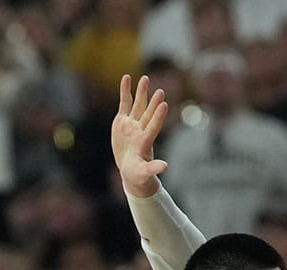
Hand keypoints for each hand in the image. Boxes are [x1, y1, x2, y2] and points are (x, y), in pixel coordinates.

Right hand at [112, 74, 168, 197]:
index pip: (153, 127)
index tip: (164, 105)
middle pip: (147, 114)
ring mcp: (131, 124)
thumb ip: (153, 169)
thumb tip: (165, 167)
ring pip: (137, 105)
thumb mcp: (144, 173)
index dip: (158, 117)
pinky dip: (125, 91)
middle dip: (153, 102)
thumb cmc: (139, 175)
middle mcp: (140, 130)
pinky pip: (124, 103)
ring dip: (141, 92)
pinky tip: (126, 77)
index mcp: (145, 142)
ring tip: (145, 78)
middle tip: (161, 91)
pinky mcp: (122, 121)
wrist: (131, 171)